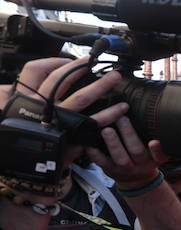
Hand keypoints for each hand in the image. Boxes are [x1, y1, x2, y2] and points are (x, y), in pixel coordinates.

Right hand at [2, 58, 127, 173]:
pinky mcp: (73, 135)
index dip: (52, 61)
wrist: (24, 169)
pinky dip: (110, 114)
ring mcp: (59, 120)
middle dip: (80, 68)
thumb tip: (6, 89)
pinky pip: (95, 122)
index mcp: (27, 99)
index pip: (34, 71)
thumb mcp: (8, 116)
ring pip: (81, 97)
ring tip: (115, 78)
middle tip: (95, 61)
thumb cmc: (20, 139)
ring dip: (101, 86)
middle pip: (61, 80)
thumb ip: (8, 100)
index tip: (68, 60)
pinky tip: (121, 108)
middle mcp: (43, 107)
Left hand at [85, 118, 159, 190]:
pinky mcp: (110, 170)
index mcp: (154, 159)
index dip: (158, 149)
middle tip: (122, 118)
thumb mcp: (155, 151)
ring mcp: (125, 169)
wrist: (136, 179)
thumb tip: (148, 112)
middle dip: (129, 134)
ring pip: (120, 158)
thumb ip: (153, 136)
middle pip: (137, 151)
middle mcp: (141, 164)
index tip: (154, 141)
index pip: (160, 155)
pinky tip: (90, 142)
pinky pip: (102, 162)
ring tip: (106, 130)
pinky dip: (95, 152)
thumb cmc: (145, 158)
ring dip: (113, 143)